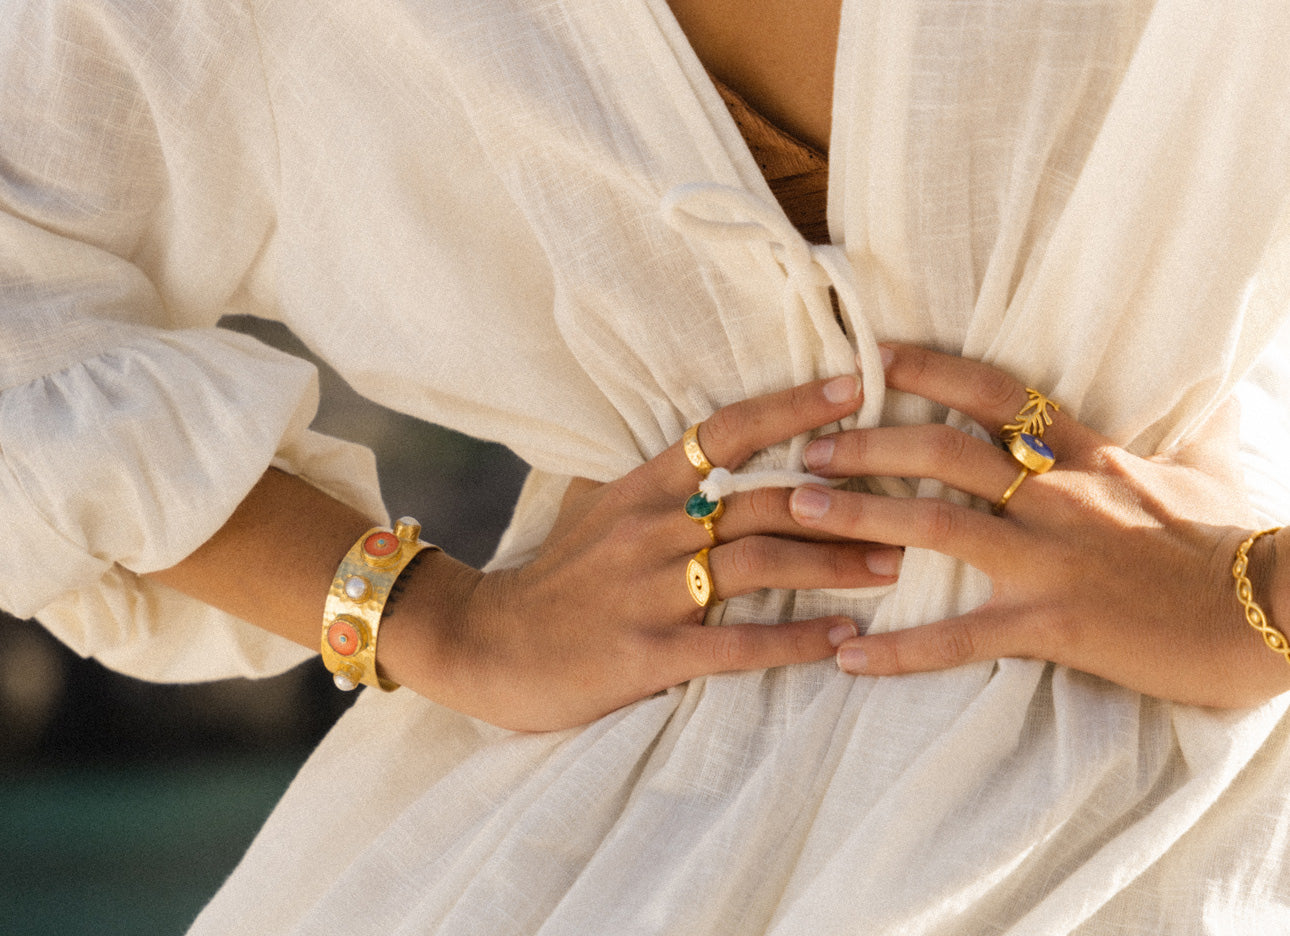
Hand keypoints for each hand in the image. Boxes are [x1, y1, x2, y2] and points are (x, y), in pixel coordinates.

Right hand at [383, 374, 902, 730]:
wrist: (485, 644)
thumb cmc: (554, 580)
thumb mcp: (596, 512)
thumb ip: (656, 486)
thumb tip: (716, 458)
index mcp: (641, 487)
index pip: (725, 430)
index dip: (792, 406)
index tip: (854, 384)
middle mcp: (649, 528)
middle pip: (762, 501)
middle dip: (843, 503)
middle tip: (912, 505)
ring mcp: (646, 591)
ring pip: (759, 564)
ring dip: (833, 565)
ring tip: (894, 568)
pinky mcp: (645, 653)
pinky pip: (734, 645)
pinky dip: (793, 641)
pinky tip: (844, 641)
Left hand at [788, 344, 1289, 707]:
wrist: (1278, 609)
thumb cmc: (1229, 538)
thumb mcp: (1180, 468)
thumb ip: (1127, 442)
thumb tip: (1114, 414)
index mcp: (1084, 454)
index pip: (993, 393)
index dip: (926, 367)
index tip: (870, 353)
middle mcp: (1058, 495)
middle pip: (942, 453)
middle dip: (867, 444)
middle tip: (806, 448)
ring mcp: (1052, 559)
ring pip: (936, 527)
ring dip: (859, 519)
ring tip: (797, 513)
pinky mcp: (1053, 624)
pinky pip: (960, 636)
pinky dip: (898, 649)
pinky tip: (846, 656)